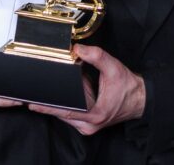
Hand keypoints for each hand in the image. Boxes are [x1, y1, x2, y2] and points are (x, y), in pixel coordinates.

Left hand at [29, 44, 145, 134]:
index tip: (33, 104)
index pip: (66, 112)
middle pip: (62, 114)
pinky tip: (68, 92)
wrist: (140, 99)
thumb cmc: (128, 87)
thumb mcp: (113, 67)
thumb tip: (78, 49)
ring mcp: (87, 125)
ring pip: (65, 114)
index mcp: (95, 115)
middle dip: (51, 101)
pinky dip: (67, 102)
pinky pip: (70, 113)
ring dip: (60, 101)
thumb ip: (96, 56)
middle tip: (38, 89)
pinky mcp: (86, 122)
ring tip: (57, 88)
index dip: (48, 107)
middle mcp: (89, 125)